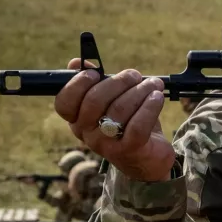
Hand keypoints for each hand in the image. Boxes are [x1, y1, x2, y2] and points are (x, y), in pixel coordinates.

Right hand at [54, 59, 175, 182]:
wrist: (148, 159)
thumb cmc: (127, 125)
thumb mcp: (110, 104)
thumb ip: (96, 84)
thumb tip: (77, 62)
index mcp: (78, 120)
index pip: (64, 103)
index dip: (77, 84)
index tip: (95, 72)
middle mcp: (87, 134)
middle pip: (94, 100)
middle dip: (118, 82)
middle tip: (134, 75)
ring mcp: (107, 144)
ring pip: (120, 109)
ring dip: (140, 90)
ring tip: (153, 85)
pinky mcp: (129, 149)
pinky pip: (138, 124)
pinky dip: (149, 106)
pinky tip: (157, 97)